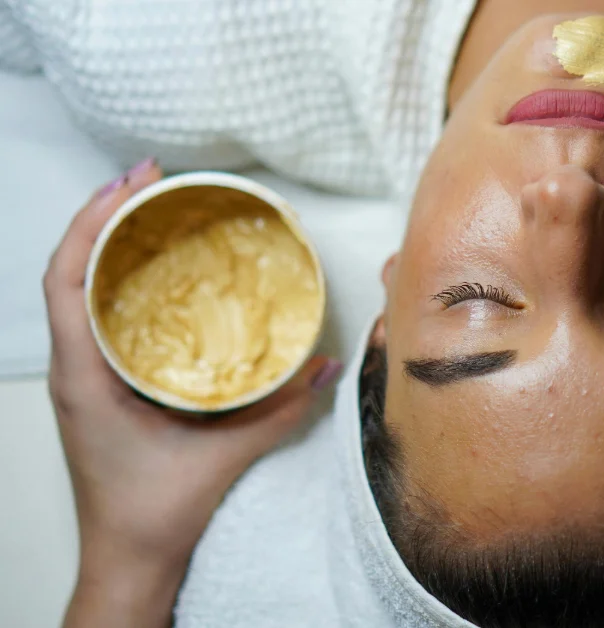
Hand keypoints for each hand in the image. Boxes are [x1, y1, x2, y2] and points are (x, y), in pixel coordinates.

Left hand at [45, 160, 342, 626]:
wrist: (127, 558)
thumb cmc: (153, 513)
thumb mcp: (223, 456)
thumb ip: (279, 409)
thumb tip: (325, 365)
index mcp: (84, 376)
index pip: (65, 279)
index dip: (92, 222)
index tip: (131, 184)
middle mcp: (73, 369)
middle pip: (68, 271)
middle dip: (103, 216)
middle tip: (150, 180)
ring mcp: (81, 377)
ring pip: (77, 292)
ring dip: (107, 245)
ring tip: (149, 210)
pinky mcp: (97, 387)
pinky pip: (97, 317)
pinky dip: (117, 281)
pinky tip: (153, 272)